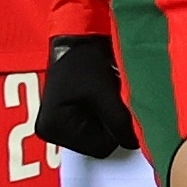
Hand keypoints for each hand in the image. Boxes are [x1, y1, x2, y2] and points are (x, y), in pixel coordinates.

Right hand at [35, 33, 136, 158]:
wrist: (77, 38)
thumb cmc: (84, 60)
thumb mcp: (104, 92)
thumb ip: (119, 120)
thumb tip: (136, 143)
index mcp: (52, 127)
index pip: (99, 148)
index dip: (116, 130)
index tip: (116, 105)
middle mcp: (50, 131)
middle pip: (96, 144)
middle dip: (110, 123)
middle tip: (110, 96)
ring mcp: (57, 126)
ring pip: (97, 136)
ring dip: (107, 118)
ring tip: (103, 93)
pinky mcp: (65, 118)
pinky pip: (93, 127)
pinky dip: (102, 113)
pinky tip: (99, 96)